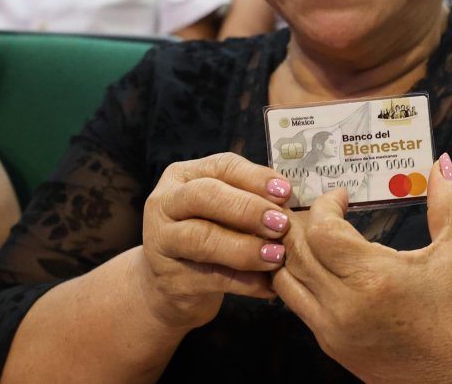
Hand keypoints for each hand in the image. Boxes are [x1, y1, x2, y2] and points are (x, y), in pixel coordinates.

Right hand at [138, 153, 293, 332]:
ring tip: (277, 257)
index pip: (221, 166)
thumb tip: (291, 201)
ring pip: (202, 239)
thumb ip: (250, 200)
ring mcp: (160, 242)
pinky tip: (269, 285)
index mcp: (183, 176)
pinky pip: (210, 278)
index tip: (285, 193)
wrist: (171, 285)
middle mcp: (165, 203)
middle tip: (281, 224)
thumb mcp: (223, 212)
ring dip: (245, 248)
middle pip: (204, 196)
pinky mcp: (168, 279)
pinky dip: (244, 282)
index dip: (255, 178)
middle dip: (247, 209)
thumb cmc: (209, 237)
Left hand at [272, 153, 451, 382]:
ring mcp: (333, 330)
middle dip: (299, 222)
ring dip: (291, 252)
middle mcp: (344, 307)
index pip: (321, 231)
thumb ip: (449, 202)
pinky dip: (298, 279)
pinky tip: (317, 264)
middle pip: (294, 252)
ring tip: (310, 232)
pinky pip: (297, 305)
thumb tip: (440, 162)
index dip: (325, 205)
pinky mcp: (331, 346)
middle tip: (316, 205)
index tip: (341, 196)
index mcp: (374, 279)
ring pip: (286, 281)